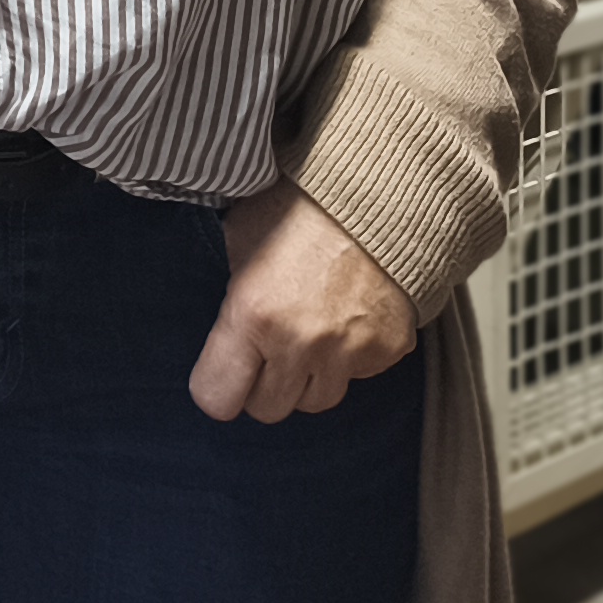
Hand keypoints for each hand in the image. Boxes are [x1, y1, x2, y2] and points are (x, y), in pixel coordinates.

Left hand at [188, 184, 416, 421]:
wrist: (377, 193)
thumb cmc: (299, 206)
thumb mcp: (242, 239)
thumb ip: (232, 296)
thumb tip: (227, 332)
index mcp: (252, 314)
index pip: (216, 397)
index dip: (215, 387)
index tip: (221, 372)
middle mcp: (299, 344)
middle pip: (268, 409)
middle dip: (261, 385)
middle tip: (264, 350)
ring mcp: (348, 354)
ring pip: (315, 402)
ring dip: (305, 379)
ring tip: (304, 334)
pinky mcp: (387, 353)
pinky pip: (357, 379)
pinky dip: (347, 361)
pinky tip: (342, 322)